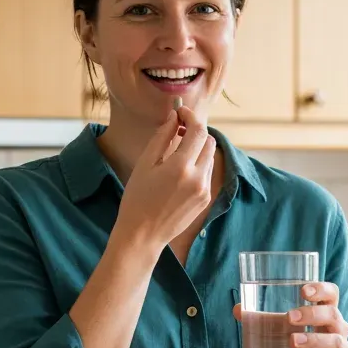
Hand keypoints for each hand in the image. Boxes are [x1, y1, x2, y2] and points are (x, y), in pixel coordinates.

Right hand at [114, 105, 216, 251]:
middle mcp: (198, 178)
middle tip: (178, 131)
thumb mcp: (145, 164)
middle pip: (209, 141)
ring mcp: (205, 190)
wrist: (142, 235)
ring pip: (210, 157)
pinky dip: (198, 165)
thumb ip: (162, 137)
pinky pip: (207, 173)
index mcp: (181, 167)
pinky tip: (179, 172)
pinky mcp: (206, 199)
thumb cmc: (137, 199)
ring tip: (177, 152)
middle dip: (196, 132)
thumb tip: (174, 117)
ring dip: (197, 148)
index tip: (180, 113)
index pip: (198, 130)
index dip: (191, 116)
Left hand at [233, 281, 347, 347]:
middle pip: (333, 315)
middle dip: (312, 314)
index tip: (303, 290)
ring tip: (291, 340)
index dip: (321, 289)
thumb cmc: (296, 347)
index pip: (332, 294)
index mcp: (327, 312)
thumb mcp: (282, 331)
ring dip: (313, 340)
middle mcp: (338, 328)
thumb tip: (238, 309)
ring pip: (334, 342)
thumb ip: (264, 319)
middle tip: (289, 317)